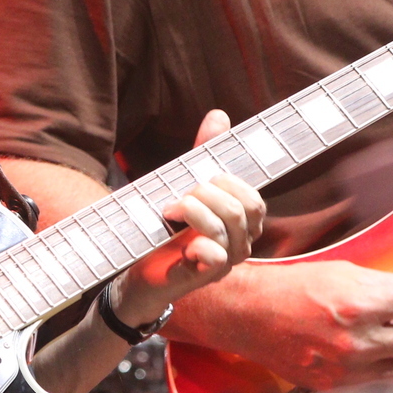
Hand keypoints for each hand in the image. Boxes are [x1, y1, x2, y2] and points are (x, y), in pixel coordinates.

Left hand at [110, 110, 265, 328]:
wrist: (138, 264)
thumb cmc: (168, 224)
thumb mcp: (186, 184)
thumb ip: (204, 154)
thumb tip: (219, 115)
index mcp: (241, 223)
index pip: (254, 199)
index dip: (229, 182)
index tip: (202, 178)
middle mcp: (240, 244)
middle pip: (240, 209)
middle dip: (205, 193)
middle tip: (179, 197)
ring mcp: (224, 264)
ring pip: (224, 228)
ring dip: (192, 211)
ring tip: (169, 212)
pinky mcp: (202, 277)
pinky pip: (215, 257)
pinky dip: (198, 245)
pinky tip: (182, 244)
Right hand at [188, 259, 392, 390]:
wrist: (249, 314)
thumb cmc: (288, 289)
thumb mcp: (339, 272)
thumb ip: (382, 281)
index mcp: (357, 304)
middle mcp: (355, 340)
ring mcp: (347, 367)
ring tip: (391, 339)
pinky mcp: (337, 386)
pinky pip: (382, 384)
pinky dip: (384, 370)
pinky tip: (371, 354)